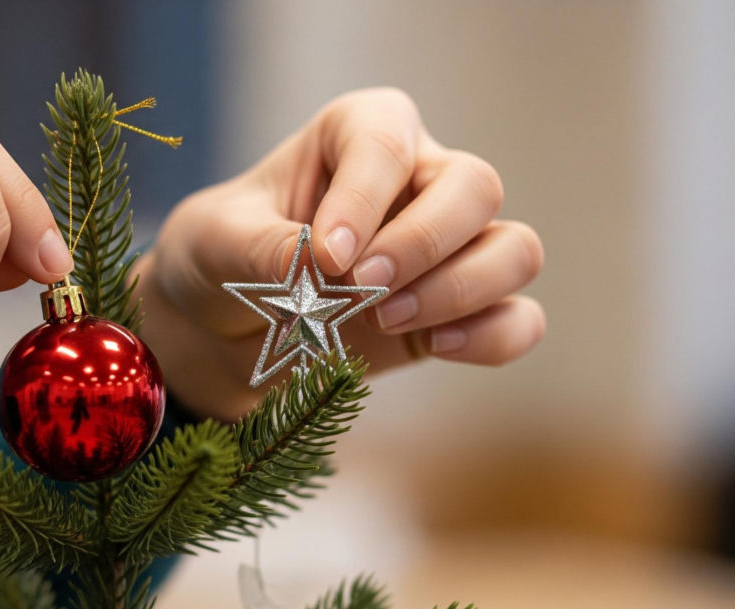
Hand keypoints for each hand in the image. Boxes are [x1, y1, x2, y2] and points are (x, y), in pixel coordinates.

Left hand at [136, 87, 544, 420]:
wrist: (222, 328)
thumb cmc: (220, 258)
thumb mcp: (217, 241)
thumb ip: (266, 247)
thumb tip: (326, 265)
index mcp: (357, 135)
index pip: (387, 141)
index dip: (364, 198)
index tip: (324, 256)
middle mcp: (417, 182)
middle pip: (476, 187)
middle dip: (424, 243)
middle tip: (360, 289)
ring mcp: (445, 251)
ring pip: (515, 251)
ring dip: (461, 289)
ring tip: (386, 318)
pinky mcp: (455, 314)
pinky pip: (518, 320)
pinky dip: (493, 336)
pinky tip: (439, 346)